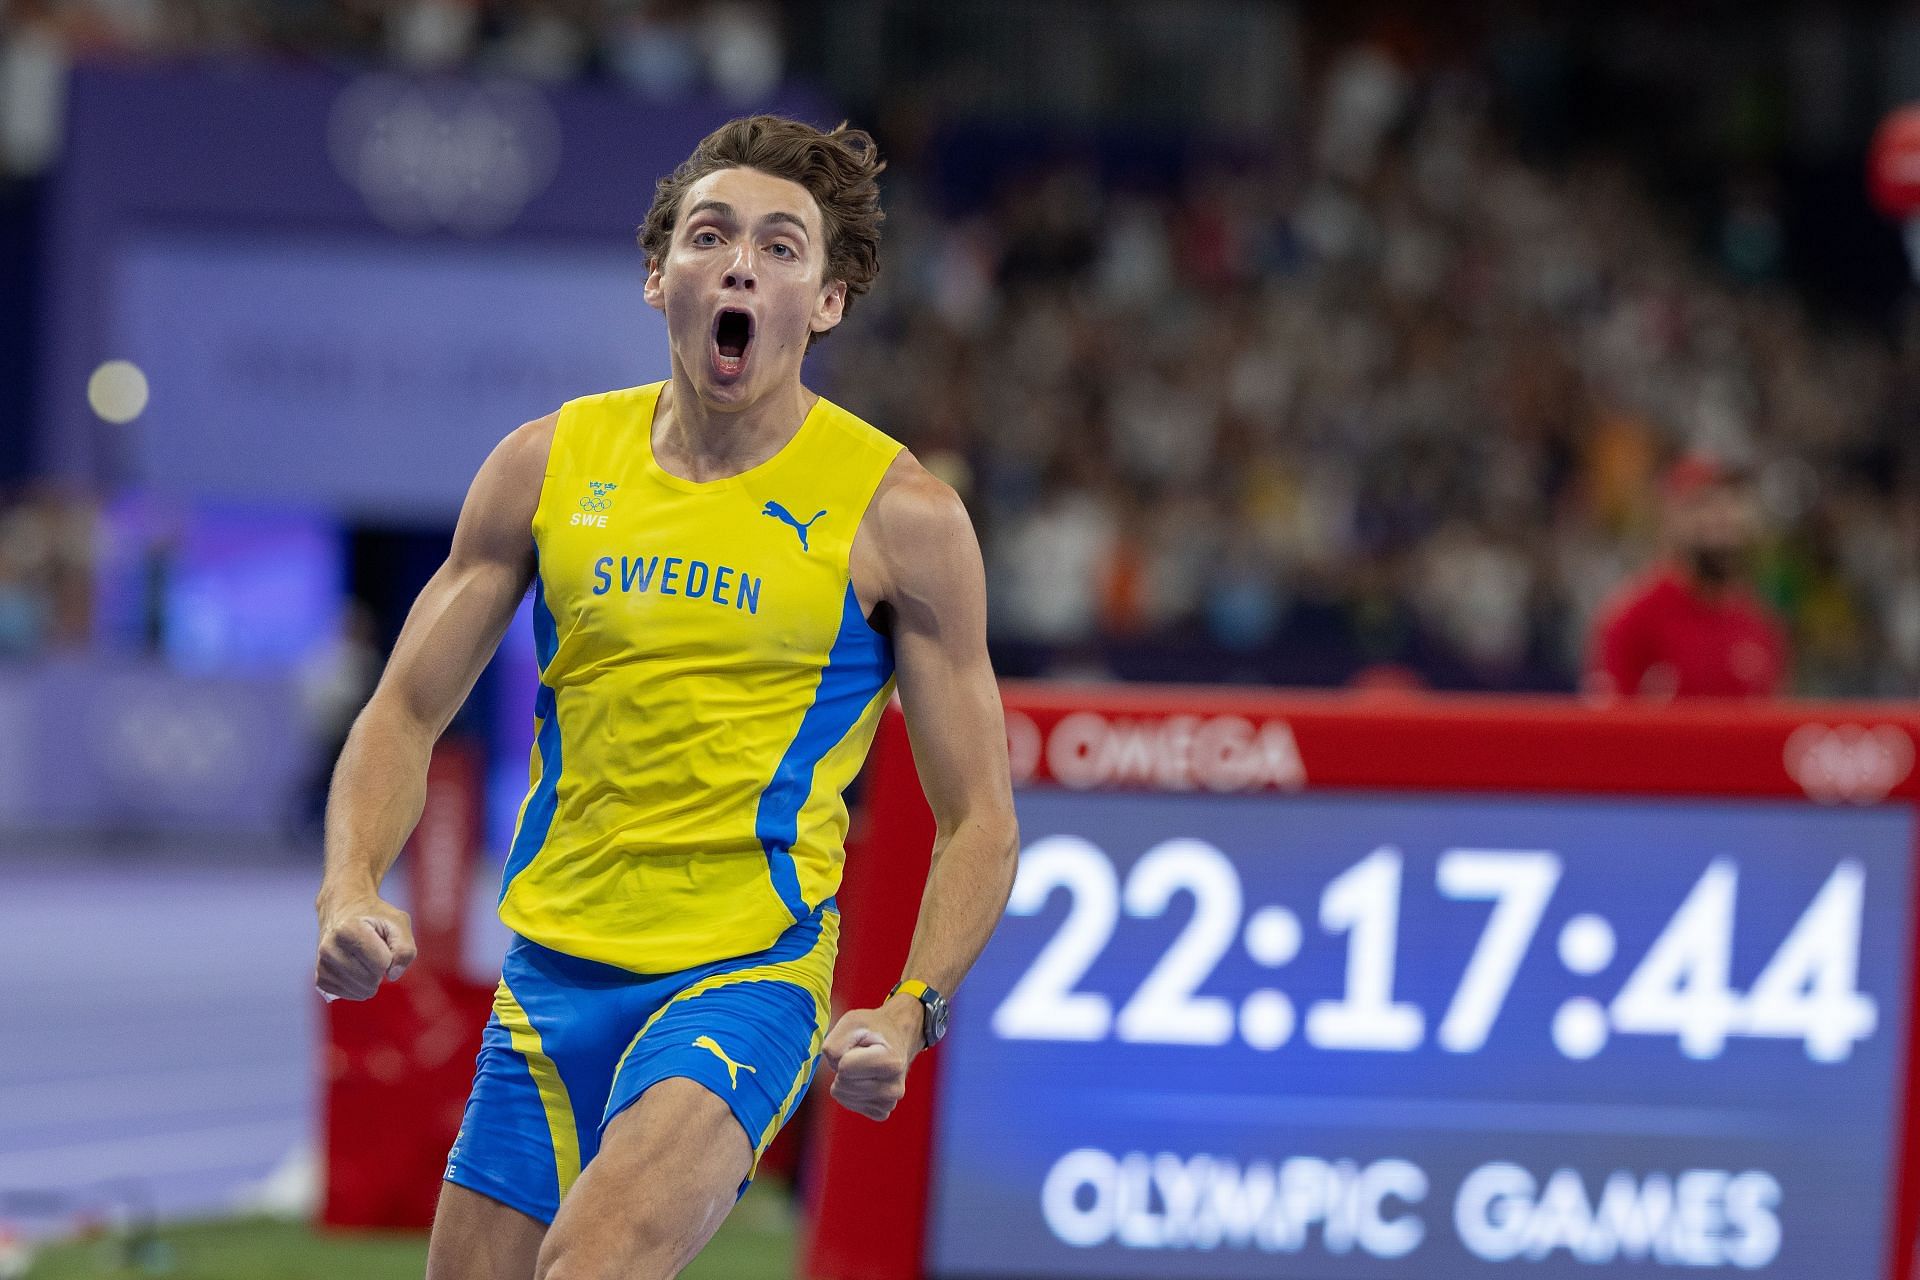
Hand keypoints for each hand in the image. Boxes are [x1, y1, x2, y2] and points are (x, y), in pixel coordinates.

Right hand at [315, 893, 416, 1001]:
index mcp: (349, 930)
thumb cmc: (375, 917)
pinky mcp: (320, 979)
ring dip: (372, 980)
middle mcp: (330, 948)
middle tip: (375, 952)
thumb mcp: (398, 922)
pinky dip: (360, 987)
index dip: (391, 957)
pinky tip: (357, 969)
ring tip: (365, 959)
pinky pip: (350, 995)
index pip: (382, 964)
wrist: (343, 910)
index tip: (384, 943)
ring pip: (361, 991)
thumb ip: (404, 948)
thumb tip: (393, 975)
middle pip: (371, 980)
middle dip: (381, 971)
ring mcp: (323, 964)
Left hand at [821, 999, 920, 1120]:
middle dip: (843, 1068)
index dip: (843, 1053)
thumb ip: (835, 1043)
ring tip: (864, 1066)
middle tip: (861, 1056)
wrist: (897, 1038)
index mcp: (891, 1062)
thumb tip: (834, 1068)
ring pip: (843, 1096)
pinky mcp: (882, 1112)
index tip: (860, 1045)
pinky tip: (865, 1079)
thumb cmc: (873, 1029)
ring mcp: (889, 1103)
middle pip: (841, 1084)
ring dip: (846, 1079)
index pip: (844, 1068)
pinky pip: (849, 1104)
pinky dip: (850, 1092)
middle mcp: (894, 1087)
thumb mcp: (852, 1021)